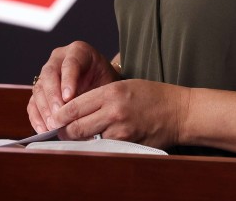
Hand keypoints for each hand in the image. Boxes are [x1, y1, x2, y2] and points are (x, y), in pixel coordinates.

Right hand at [27, 41, 119, 132]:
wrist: (102, 83)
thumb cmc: (105, 81)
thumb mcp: (106, 81)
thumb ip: (94, 92)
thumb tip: (82, 112)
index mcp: (78, 51)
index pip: (70, 63)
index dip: (68, 80)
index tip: (69, 98)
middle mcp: (58, 59)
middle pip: (49, 75)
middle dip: (53, 97)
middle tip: (59, 115)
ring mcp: (46, 73)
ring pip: (39, 89)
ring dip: (44, 109)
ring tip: (53, 125)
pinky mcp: (39, 90)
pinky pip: (32, 102)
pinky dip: (36, 116)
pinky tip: (43, 129)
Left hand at [49, 79, 189, 148]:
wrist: (180, 111)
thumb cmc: (154, 96)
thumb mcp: (126, 86)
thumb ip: (100, 97)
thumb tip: (73, 111)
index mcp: (112, 92)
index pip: (73, 107)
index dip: (59, 116)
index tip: (55, 119)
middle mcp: (113, 111)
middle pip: (74, 129)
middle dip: (64, 132)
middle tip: (62, 132)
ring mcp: (120, 131)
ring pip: (86, 141)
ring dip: (81, 141)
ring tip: (80, 137)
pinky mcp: (127, 145)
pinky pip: (103, 148)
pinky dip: (97, 146)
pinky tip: (99, 142)